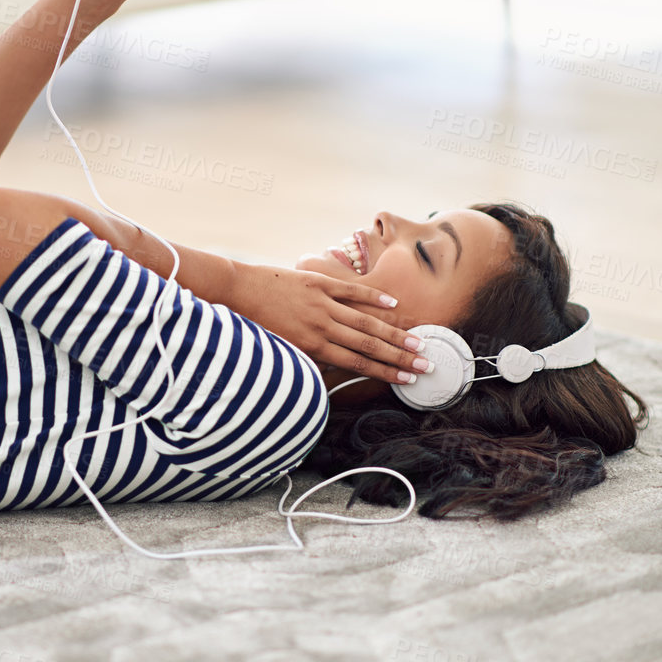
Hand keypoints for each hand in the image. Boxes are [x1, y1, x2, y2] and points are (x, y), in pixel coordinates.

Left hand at [228, 263, 427, 385]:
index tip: (409, 379)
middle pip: (368, 345)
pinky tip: (392, 305)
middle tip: (426, 364)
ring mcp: (320, 303)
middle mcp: (320, 326)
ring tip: (417, 341)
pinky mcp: (316, 282)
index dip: (385, 372)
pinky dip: (372, 297)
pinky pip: (349, 291)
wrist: (235, 290)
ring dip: (394, 332)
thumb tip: (328, 376)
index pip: (357, 363)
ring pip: (365, 320)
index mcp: (312, 347)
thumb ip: (306, 361)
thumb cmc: (255, 324)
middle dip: (399, 357)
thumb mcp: (281, 351)